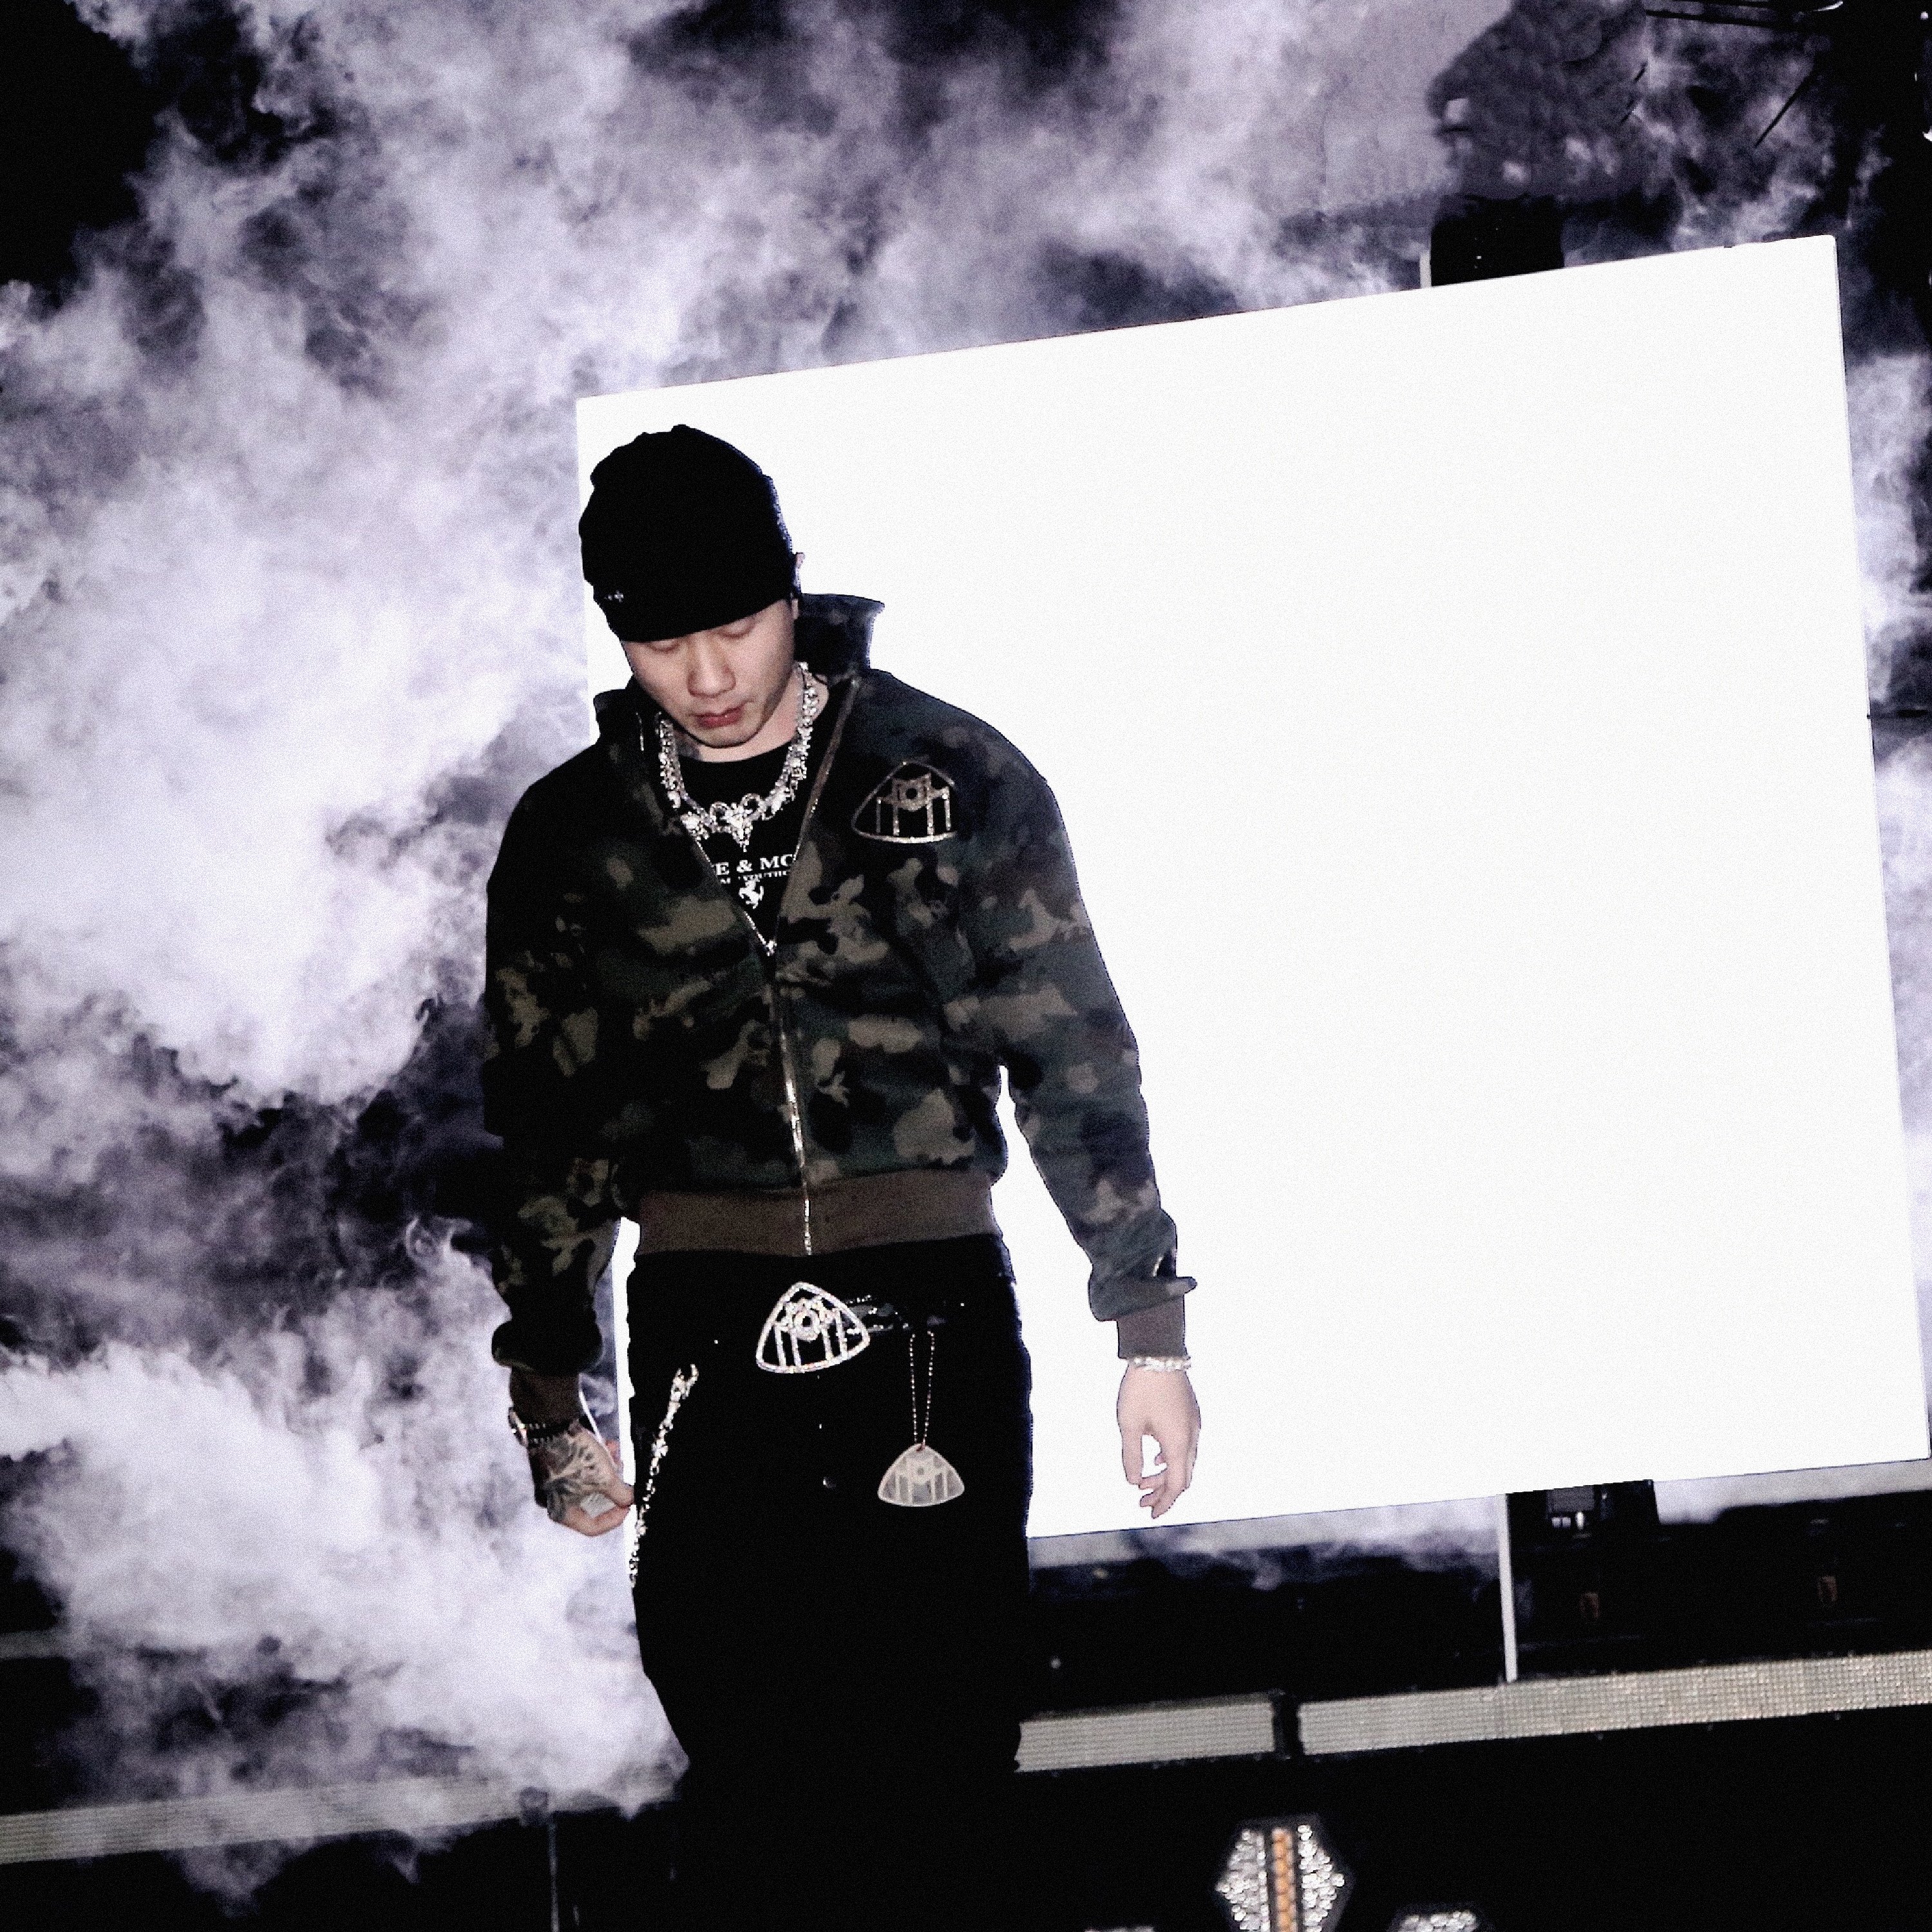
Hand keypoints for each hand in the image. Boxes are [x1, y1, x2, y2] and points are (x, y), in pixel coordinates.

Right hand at [528, 1423, 633, 1535]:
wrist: (552, 1426)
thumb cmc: (575, 1458)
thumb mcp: (605, 1479)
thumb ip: (621, 1494)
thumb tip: (630, 1499)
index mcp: (561, 1513)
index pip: (592, 1527)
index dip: (614, 1519)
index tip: (627, 1505)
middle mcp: (553, 1501)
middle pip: (591, 1503)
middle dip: (611, 1488)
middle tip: (624, 1478)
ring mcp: (552, 1483)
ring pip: (587, 1482)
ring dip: (605, 1470)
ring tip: (617, 1456)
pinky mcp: (555, 1465)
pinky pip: (579, 1469)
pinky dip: (594, 1460)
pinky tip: (608, 1445)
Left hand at [1117, 1367, 1199, 1518]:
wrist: (1159, 1353)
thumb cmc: (1141, 1389)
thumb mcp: (1128, 1425)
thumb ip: (1131, 1457)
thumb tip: (1133, 1482)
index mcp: (1179, 1444)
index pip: (1176, 1485)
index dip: (1164, 1503)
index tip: (1149, 1514)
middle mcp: (1192, 1437)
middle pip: (1182, 1476)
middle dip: (1163, 1493)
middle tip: (1141, 1502)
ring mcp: (1194, 1424)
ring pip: (1184, 1460)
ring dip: (1165, 1474)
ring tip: (1143, 1481)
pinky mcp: (1191, 1413)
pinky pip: (1185, 1444)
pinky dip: (1170, 1457)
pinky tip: (1155, 1456)